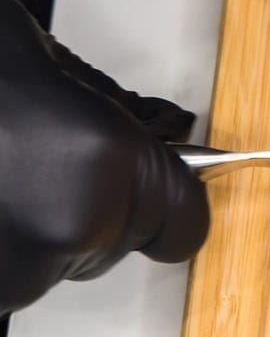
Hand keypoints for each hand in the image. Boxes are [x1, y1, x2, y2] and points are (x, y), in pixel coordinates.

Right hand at [0, 0, 209, 314]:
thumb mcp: (45, 62)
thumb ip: (114, 110)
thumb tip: (166, 131)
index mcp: (104, 163)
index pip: (184, 224)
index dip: (164, 200)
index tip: (148, 185)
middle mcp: (68, 226)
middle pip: (116, 243)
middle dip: (88, 203)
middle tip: (26, 154)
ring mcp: (10, 270)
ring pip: (53, 262)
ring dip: (28, 225)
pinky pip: (6, 274)